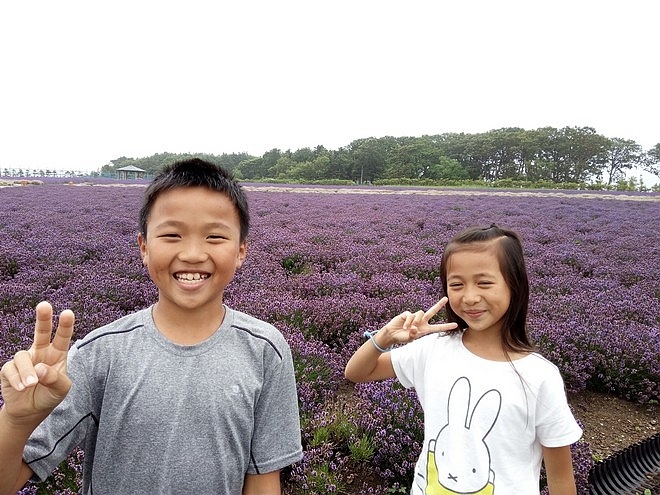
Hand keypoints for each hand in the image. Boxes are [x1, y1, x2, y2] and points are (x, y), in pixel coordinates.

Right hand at [0, 301, 74, 424]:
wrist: (30, 411)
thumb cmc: (49, 395)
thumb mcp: (61, 389)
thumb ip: (55, 379)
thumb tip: (40, 368)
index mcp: (57, 354)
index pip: (63, 337)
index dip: (65, 325)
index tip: (68, 313)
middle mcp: (41, 352)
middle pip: (41, 331)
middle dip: (43, 318)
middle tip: (44, 305)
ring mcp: (24, 359)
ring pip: (22, 356)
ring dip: (27, 372)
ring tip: (31, 385)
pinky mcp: (9, 369)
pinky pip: (10, 369)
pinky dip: (17, 379)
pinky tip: (22, 388)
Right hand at [382, 297, 457, 344]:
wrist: (392, 334)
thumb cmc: (402, 337)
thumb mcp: (409, 339)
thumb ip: (413, 335)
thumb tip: (415, 328)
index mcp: (425, 329)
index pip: (437, 327)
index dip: (446, 326)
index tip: (456, 325)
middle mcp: (421, 322)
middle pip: (432, 311)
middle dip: (439, 305)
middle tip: (446, 299)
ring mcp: (414, 317)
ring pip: (420, 313)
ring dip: (416, 321)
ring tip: (410, 328)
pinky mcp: (407, 314)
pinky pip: (410, 315)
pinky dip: (408, 321)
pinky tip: (404, 326)